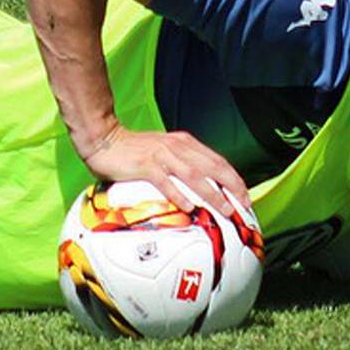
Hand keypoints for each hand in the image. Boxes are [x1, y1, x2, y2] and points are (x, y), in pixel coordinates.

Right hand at [82, 124, 249, 216]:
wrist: (104, 139)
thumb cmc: (133, 151)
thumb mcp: (164, 153)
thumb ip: (181, 164)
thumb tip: (199, 187)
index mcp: (185, 143)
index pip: (217, 161)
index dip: (234, 179)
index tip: (245, 197)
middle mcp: (178, 147)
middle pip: (212, 167)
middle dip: (232, 187)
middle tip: (243, 206)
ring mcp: (162, 155)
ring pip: (194, 176)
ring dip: (212, 194)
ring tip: (224, 210)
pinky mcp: (146, 165)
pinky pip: (166, 181)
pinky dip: (178, 194)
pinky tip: (188, 208)